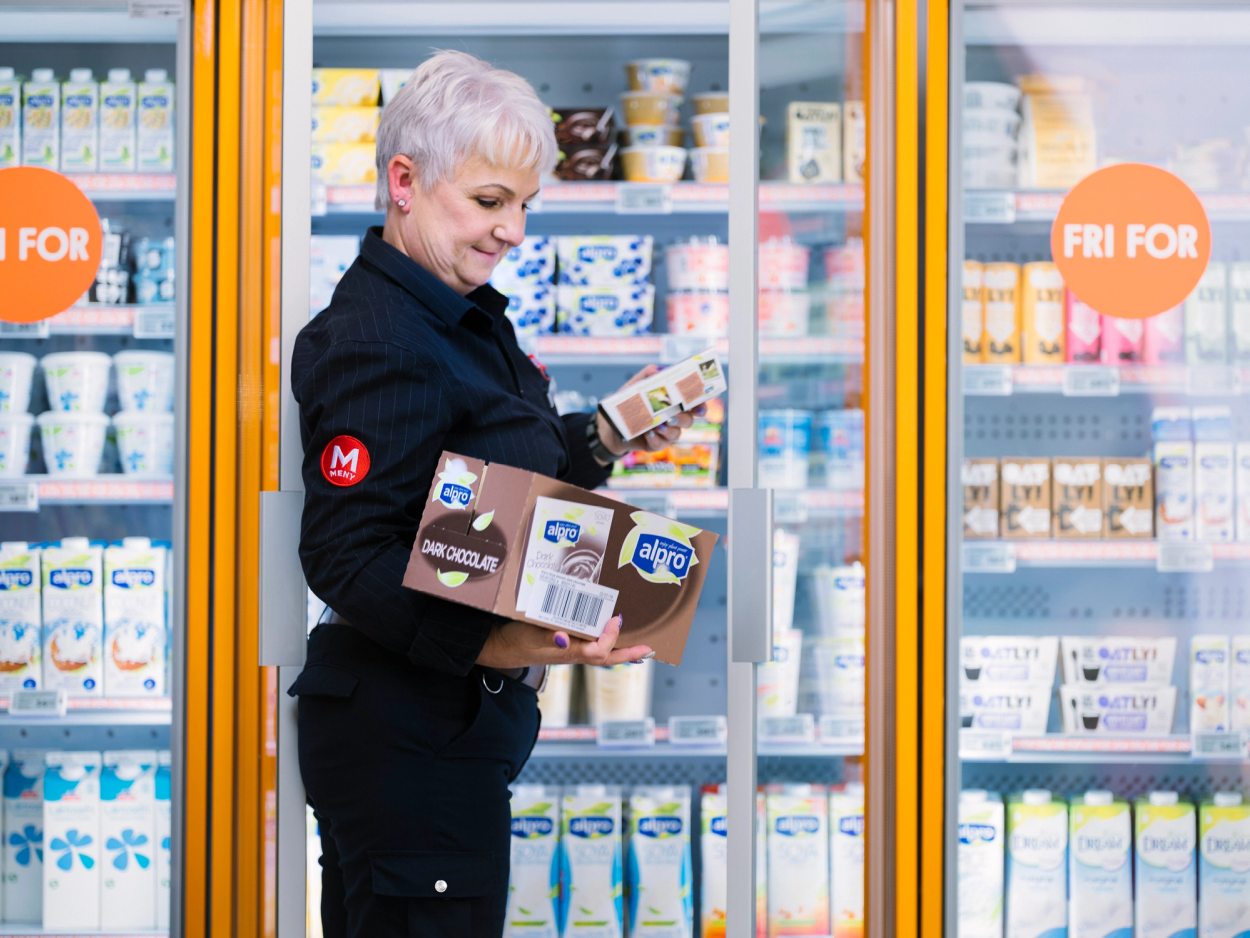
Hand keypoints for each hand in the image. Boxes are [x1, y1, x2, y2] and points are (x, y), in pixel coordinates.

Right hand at [475, 615, 652, 669]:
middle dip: (630, 654)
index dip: (611, 638)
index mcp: (569, 652)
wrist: (501, 647)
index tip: (616, 618)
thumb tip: (565, 638)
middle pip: (607, 657)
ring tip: (639, 644)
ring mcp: (571, 649)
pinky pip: (592, 645)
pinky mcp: (566, 643)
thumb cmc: (517, 641)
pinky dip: (605, 641)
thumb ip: (548, 638)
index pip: (598, 651)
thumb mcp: (531, 637)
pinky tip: (610, 633)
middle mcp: (574, 652)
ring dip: (621, 648)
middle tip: (650, 649)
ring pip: (602, 652)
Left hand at [596, 364, 706, 459]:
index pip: (694, 405)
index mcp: (674, 404)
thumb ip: (647, 375)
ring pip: (677, 434)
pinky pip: (661, 444)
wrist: (612, 423)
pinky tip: (649, 433)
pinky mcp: (656, 445)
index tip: (700, 407)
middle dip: (684, 418)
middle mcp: (674, 419)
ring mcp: (666, 434)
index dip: (701, 406)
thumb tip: (657, 370)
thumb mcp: (635, 385)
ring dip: (668, 429)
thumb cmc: (629, 403)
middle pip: (689, 421)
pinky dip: (655, 438)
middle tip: (673, 414)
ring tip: (658, 424)